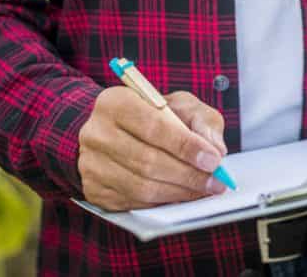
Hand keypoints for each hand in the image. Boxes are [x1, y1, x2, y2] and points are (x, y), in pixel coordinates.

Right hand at [78, 87, 228, 210]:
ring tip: (205, 190)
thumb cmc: (154, 115)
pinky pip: (134, 203)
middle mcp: (96, 133)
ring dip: (179, 192)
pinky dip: (163, 202)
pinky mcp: (93, 190)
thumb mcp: (180, 104)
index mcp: (115, 102)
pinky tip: (182, 195)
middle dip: (188, 174)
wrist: (117, 130)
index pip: (153, 127)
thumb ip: (202, 120)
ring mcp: (90, 164)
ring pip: (141, 186)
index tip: (214, 160)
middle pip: (147, 161)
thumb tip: (216, 150)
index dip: (186, 146)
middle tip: (216, 181)